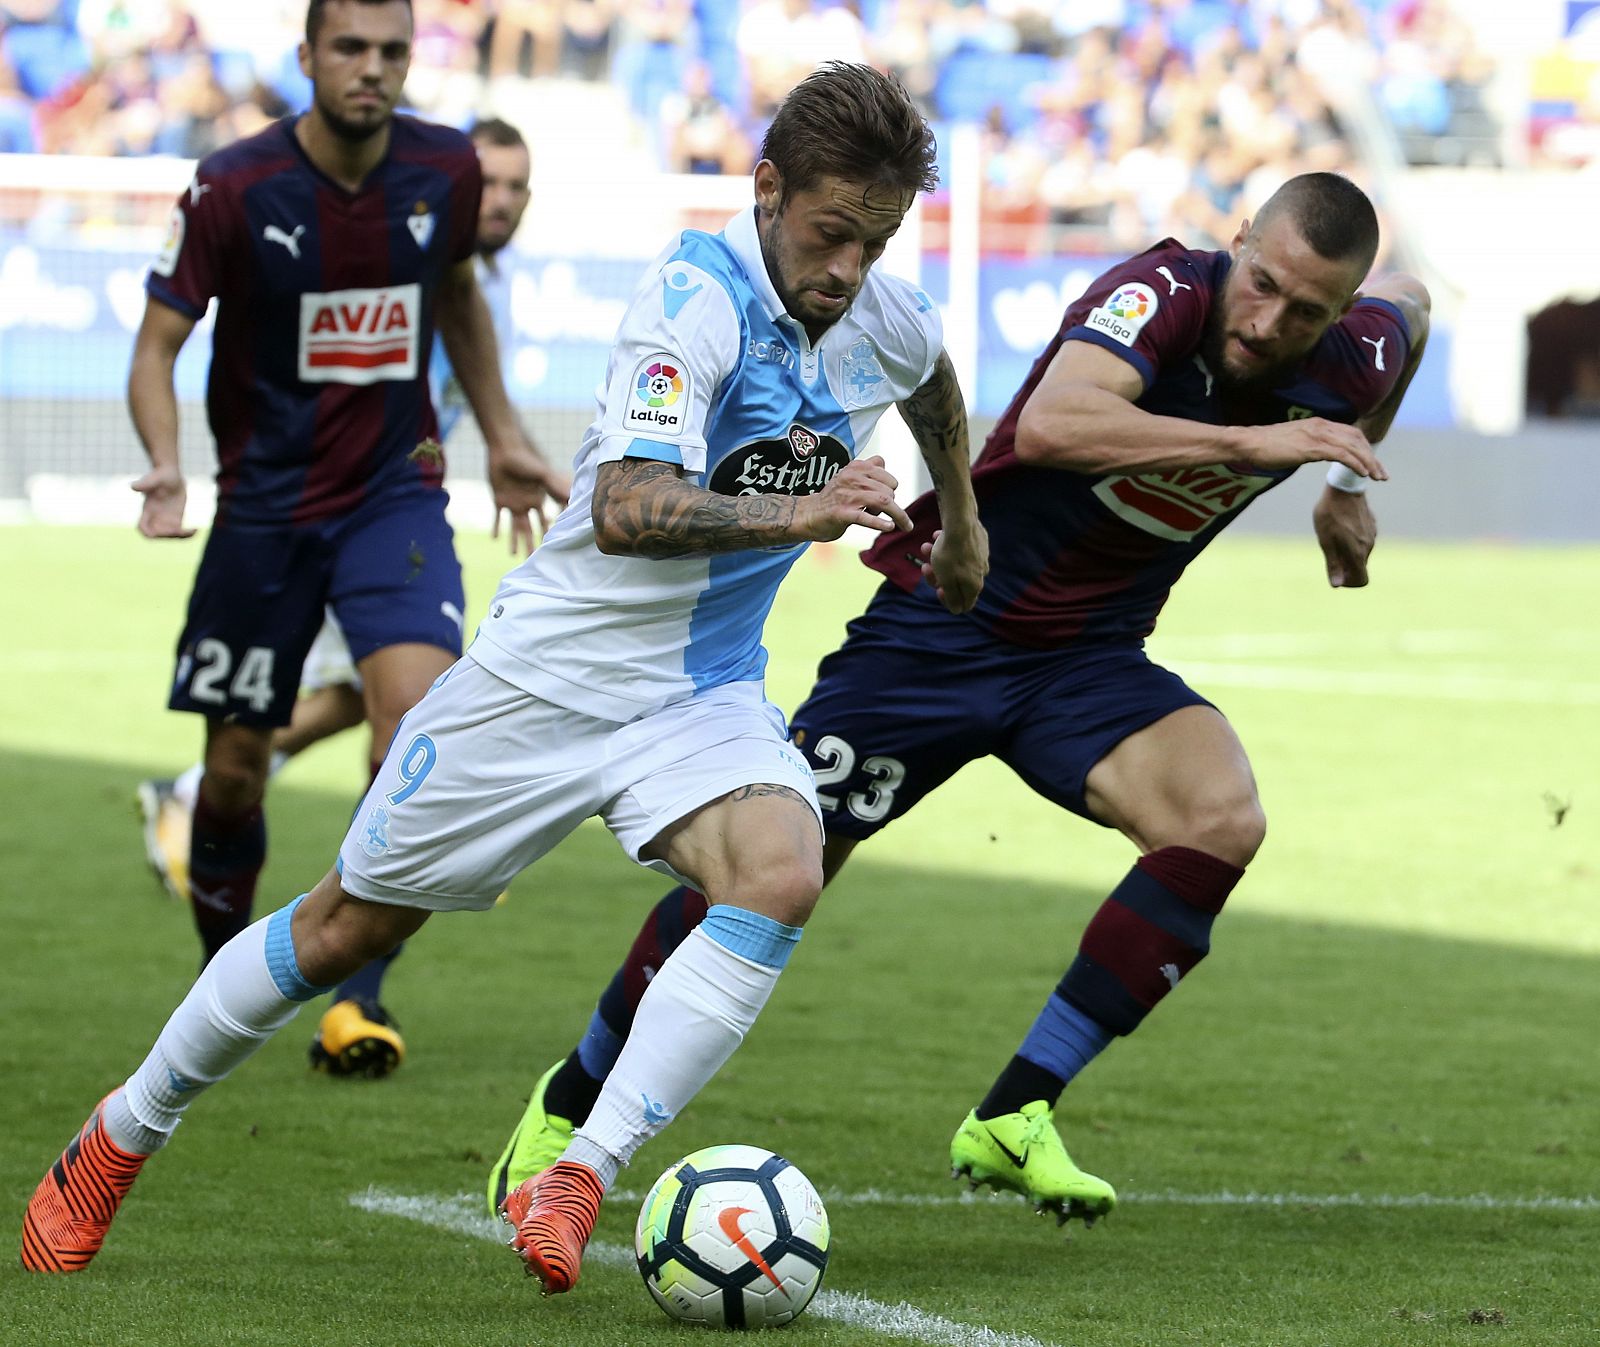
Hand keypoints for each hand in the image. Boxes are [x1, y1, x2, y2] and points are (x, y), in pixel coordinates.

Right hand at [131, 464, 194, 538]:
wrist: (170, 474)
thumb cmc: (160, 474)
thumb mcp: (153, 478)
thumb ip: (144, 483)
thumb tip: (133, 486)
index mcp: (148, 509)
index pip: (142, 527)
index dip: (149, 533)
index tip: (160, 532)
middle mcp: (156, 516)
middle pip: (158, 534)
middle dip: (168, 535)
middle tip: (181, 529)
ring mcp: (166, 518)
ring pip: (170, 535)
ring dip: (180, 536)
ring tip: (192, 531)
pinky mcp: (176, 517)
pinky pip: (180, 531)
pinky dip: (187, 534)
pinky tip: (196, 529)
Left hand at [489, 437, 570, 554]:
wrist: (504, 449)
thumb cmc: (525, 459)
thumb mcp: (543, 474)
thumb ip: (556, 487)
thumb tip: (573, 498)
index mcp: (538, 500)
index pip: (546, 521)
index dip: (550, 533)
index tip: (555, 546)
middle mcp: (527, 504)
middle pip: (531, 529)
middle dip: (533, 544)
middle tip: (535, 559)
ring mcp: (513, 502)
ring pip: (515, 527)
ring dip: (515, 541)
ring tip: (516, 556)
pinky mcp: (499, 499)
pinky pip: (497, 517)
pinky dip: (496, 527)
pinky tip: (494, 538)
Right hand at [794, 455, 912, 542]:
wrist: (809, 514)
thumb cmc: (833, 498)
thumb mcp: (848, 476)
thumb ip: (866, 468)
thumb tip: (883, 462)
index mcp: (855, 467)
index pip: (885, 473)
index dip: (889, 486)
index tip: (882, 497)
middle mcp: (852, 478)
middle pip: (889, 489)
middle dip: (891, 503)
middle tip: (878, 512)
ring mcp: (847, 496)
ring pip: (883, 501)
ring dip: (898, 515)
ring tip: (903, 525)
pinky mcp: (842, 513)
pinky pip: (866, 517)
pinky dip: (880, 523)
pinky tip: (890, 527)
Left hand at [919, 523, 987, 613]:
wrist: (960, 521)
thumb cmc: (950, 553)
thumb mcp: (946, 579)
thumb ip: (952, 597)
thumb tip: (957, 610)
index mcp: (975, 585)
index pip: (964, 604)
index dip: (948, 600)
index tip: (938, 589)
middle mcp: (982, 573)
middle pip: (956, 583)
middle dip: (938, 576)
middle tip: (925, 566)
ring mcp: (981, 557)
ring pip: (955, 564)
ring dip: (937, 559)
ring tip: (925, 547)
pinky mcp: (979, 542)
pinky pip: (960, 550)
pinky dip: (947, 546)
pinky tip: (936, 536)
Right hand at [1241, 417, 1387, 480]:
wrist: (1248, 443)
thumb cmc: (1264, 446)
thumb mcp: (1292, 442)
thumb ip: (1307, 445)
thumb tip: (1314, 453)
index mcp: (1318, 424)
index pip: (1351, 433)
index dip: (1365, 448)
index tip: (1372, 463)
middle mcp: (1322, 426)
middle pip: (1357, 439)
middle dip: (1372, 457)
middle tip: (1381, 474)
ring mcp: (1317, 435)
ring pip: (1353, 447)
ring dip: (1369, 463)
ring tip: (1377, 477)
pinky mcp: (1312, 447)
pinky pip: (1342, 455)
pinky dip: (1356, 464)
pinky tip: (1362, 474)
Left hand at [1313, 483, 1376, 587]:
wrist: (1343, 488)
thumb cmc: (1330, 515)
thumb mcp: (1326, 541)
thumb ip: (1333, 564)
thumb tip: (1337, 585)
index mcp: (1358, 552)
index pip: (1362, 579)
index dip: (1351, 582)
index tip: (1339, 575)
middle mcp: (1368, 545)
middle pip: (1360, 566)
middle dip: (1347, 566)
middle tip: (1330, 553)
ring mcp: (1371, 534)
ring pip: (1361, 551)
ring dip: (1349, 551)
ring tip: (1333, 536)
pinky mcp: (1371, 524)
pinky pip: (1363, 539)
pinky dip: (1353, 540)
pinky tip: (1341, 526)